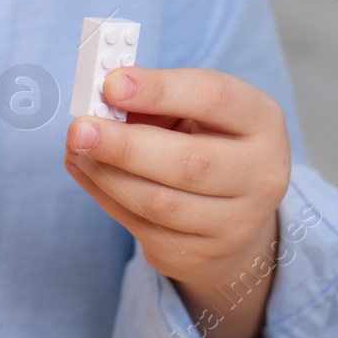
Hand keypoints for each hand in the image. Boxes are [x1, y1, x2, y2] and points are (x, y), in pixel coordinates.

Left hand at [63, 67, 289, 337]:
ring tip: (75, 148)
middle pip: (189, 163)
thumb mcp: (195, 114)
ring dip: (107, 174)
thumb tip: (100, 98)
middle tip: (79, 128)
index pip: (214, 98)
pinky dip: (104, 195)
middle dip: (126, 145)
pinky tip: (85, 170)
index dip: (159, 90)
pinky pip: (141, 226)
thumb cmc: (206, 145)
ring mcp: (233, 222)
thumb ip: (155, 101)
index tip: (111, 84)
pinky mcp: (198, 254)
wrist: (232, 217)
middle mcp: (260, 174)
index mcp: (262, 122)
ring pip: (160, 203)